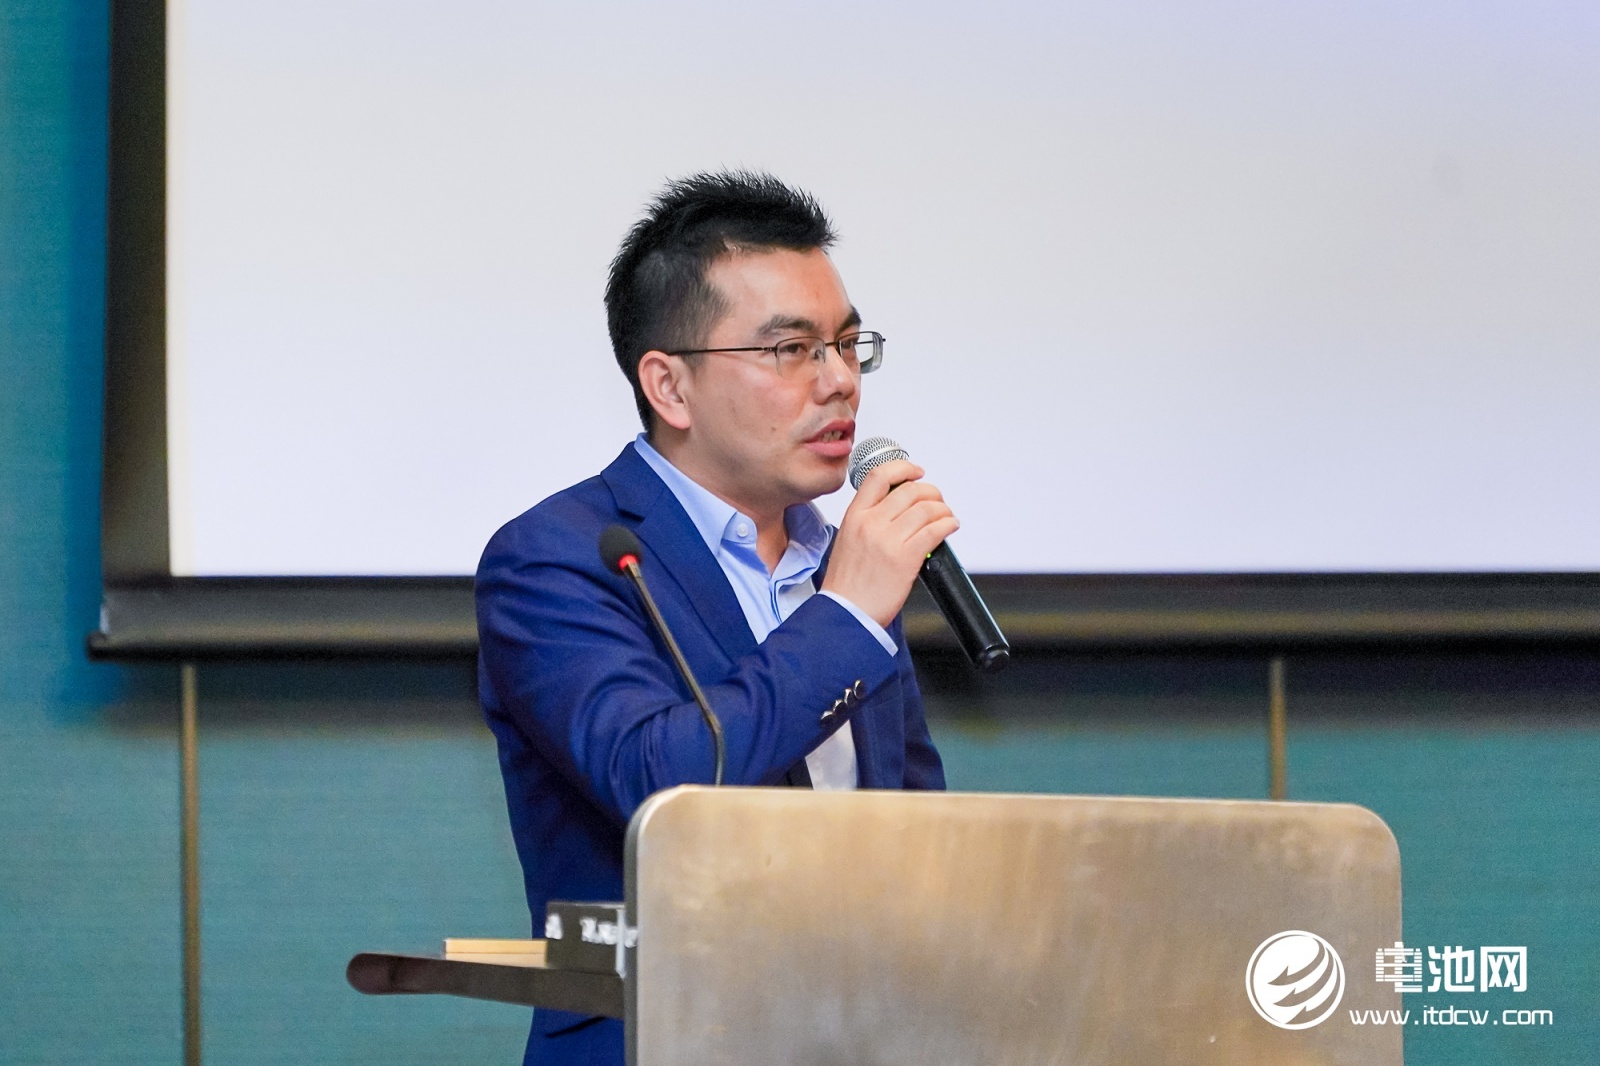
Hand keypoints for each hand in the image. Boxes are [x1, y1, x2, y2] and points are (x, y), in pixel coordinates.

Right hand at [822, 459, 959, 628]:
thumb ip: (869, 520)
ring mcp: (889, 540)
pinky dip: (948, 524)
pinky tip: (950, 527)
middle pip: (911, 490)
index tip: (916, 471)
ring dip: (943, 509)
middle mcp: (871, 523)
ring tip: (946, 516)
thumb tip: (898, 509)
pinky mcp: (906, 558)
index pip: (880, 476)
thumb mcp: (848, 540)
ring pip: (927, 508)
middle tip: (936, 500)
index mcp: (854, 516)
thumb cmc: (847, 584)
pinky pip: (936, 530)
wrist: (846, 613)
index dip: (903, 467)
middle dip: (931, 492)